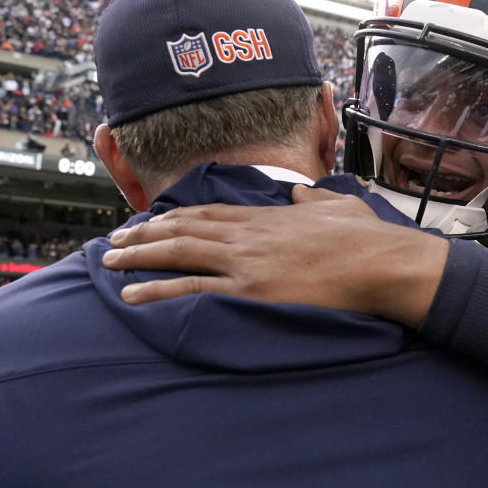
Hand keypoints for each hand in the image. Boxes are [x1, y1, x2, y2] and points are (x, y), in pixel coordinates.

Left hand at [102, 185, 448, 327]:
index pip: (207, 212)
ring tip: (110, 260)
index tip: (151, 221)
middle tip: (115, 240)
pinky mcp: (250, 291)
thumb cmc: (363, 237)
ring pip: (178, 253)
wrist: (377, 261)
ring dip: (139, 255)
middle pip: (183, 229)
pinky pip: (192, 289)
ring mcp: (245, 262)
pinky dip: (157, 290)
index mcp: (266, 215)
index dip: (173, 216)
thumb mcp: (335, 206)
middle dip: (144, 233)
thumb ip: (309, 199)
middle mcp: (247, 234)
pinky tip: (131, 293)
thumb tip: (296, 193)